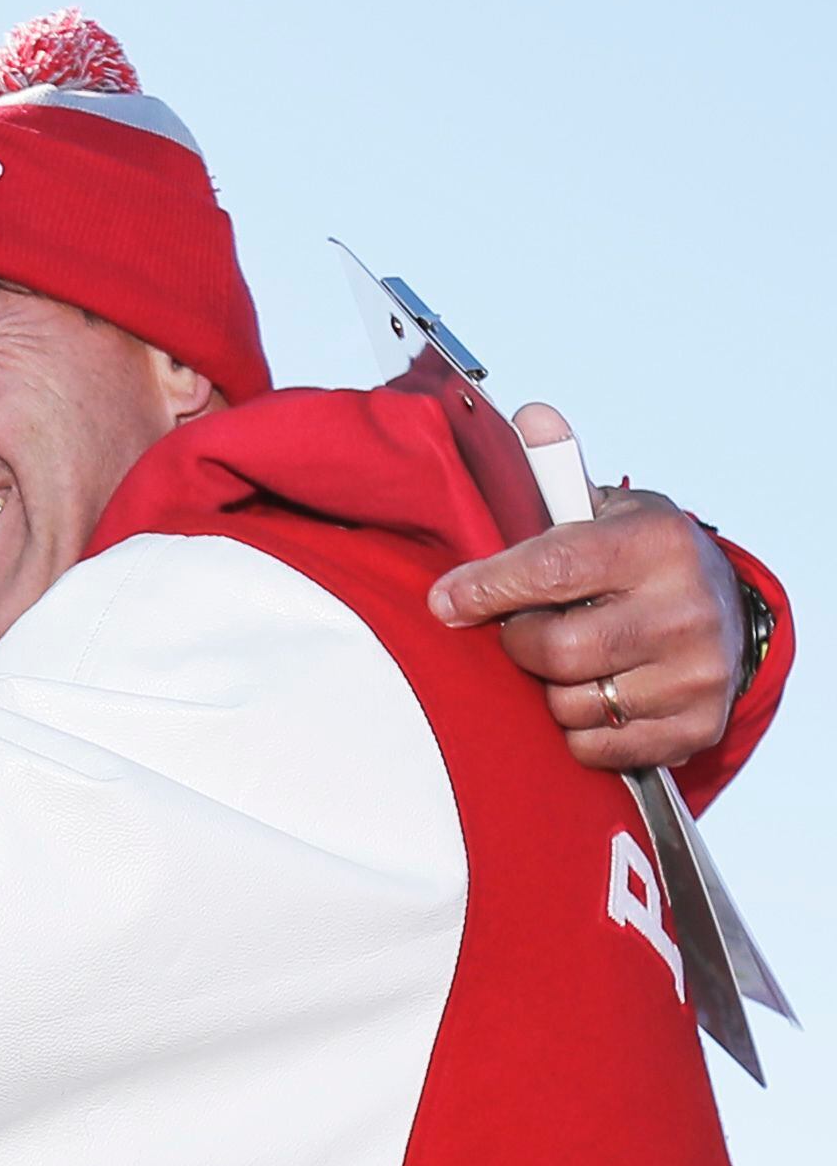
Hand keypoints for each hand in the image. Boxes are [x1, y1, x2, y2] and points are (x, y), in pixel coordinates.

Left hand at [427, 404, 743, 772]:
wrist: (723, 610)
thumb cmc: (639, 558)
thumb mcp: (604, 508)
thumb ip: (556, 470)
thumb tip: (530, 417)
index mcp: (655, 543)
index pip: (549, 569)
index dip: (485, 588)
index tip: (443, 601)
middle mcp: (686, 609)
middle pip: (553, 650)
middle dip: (518, 643)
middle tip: (522, 628)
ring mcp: (697, 672)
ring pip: (571, 705)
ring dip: (547, 688)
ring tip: (565, 658)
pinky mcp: (698, 726)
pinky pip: (596, 748)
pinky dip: (576, 730)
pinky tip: (590, 693)